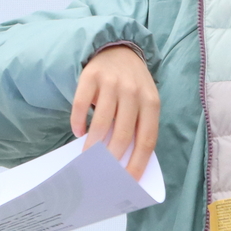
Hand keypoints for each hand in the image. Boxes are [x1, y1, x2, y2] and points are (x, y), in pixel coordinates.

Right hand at [72, 45, 158, 179]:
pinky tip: (79, 132)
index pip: (147, 139)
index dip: (137, 163)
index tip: (128, 181)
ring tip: (87, 156)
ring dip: (93, 144)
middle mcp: (133, 92)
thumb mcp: (144, 101)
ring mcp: (112, 83)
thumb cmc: (132, 85)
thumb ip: (139, 125)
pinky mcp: (91, 76)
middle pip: (123, 134)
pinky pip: (81, 105)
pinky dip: (78, 123)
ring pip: (101, 123)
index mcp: (151, 102)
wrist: (118, 50)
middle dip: (112, 158)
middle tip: (102, 172)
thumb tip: (126, 162)